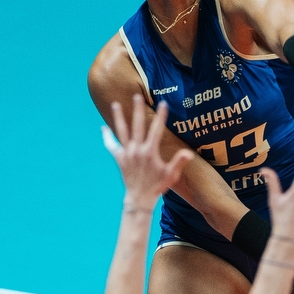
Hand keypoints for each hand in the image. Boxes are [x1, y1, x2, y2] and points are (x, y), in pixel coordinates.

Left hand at [104, 95, 192, 209]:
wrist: (140, 198)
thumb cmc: (157, 186)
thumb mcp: (171, 175)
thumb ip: (179, 162)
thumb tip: (189, 154)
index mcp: (150, 152)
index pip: (157, 130)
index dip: (161, 116)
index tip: (163, 104)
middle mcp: (137, 150)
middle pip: (137, 126)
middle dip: (137, 110)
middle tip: (136, 96)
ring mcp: (127, 153)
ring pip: (121, 132)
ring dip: (118, 118)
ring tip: (115, 105)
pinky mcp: (119, 158)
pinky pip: (111, 146)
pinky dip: (107, 137)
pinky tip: (104, 128)